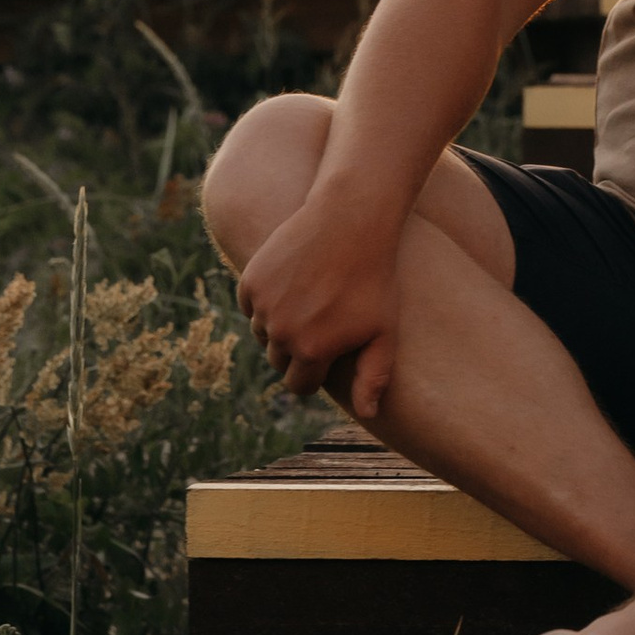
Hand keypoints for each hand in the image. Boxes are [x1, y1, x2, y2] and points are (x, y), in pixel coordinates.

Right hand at [234, 192, 402, 417]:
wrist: (351, 218)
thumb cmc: (375, 277)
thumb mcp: (384, 330)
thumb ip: (375, 377)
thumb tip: (368, 416)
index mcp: (311, 351)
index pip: (299, 386)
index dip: (317, 371)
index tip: (332, 348)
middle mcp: (280, 332)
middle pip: (280, 360)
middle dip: (298, 348)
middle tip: (325, 316)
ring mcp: (263, 305)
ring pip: (263, 333)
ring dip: (280, 324)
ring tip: (311, 297)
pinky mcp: (250, 280)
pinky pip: (251, 306)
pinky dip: (266, 300)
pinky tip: (294, 281)